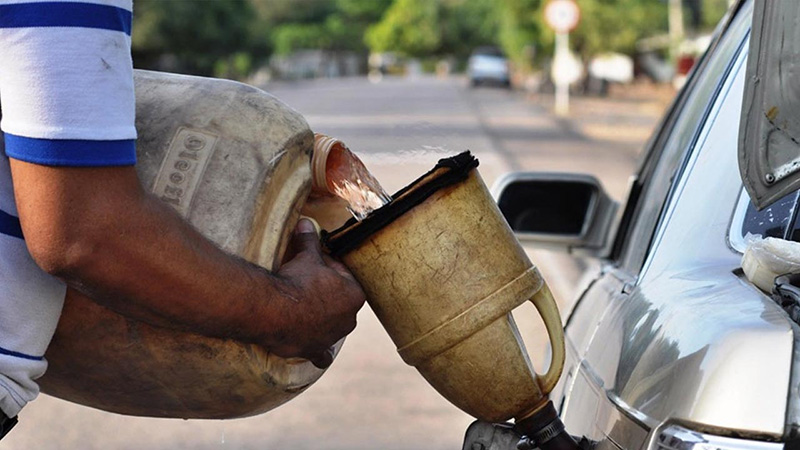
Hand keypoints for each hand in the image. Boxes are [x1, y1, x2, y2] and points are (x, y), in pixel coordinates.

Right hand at [267, 219, 365, 368]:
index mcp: (354, 295)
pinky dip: (320, 352)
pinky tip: (321, 355)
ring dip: (322, 319)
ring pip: (332, 326)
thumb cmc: (296, 281)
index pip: (344, 276)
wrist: (275, 312)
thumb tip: (307, 222)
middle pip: (339, 301)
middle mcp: (349, 319)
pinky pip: (322, 354)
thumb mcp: (306, 257)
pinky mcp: (315, 350)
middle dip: (326, 293)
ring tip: (302, 309)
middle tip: (304, 283)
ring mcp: (332, 337)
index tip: (312, 263)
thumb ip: (309, 241)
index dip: (327, 266)